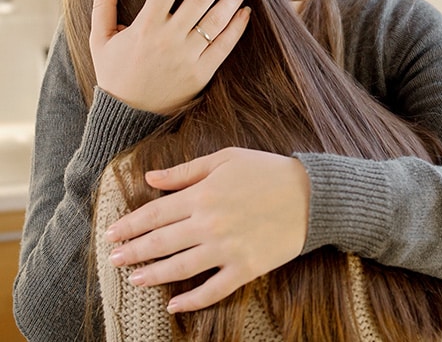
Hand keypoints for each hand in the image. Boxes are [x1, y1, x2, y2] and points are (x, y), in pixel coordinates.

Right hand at [90, 0, 250, 113]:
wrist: (128, 115)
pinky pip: (224, 46)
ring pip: (216, 20)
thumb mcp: (100, 39)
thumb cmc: (114, 73)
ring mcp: (188, 57)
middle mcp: (169, 38)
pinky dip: (237, 28)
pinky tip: (245, 12)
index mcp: (145, 26)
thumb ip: (103, 4)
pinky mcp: (201, 73)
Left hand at [105, 147, 309, 311]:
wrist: (309, 194)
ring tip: (133, 280)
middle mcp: (208, 225)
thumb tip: (150, 178)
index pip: (154, 214)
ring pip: (179, 268)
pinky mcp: (245, 268)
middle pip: (160, 243)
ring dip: (152, 275)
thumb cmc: (265, 170)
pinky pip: (213, 290)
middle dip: (133, 252)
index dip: (130, 225)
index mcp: (201, 196)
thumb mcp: (224, 159)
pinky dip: (192, 300)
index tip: (111, 233)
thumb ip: (185, 171)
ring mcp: (226, 250)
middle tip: (113, 260)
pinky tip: (174, 304)